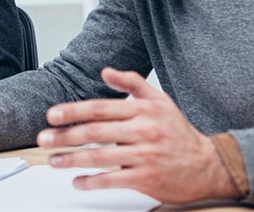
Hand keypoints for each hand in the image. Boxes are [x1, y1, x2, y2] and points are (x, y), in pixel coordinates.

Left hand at [36, 67, 238, 203]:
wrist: (210, 165)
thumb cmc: (179, 131)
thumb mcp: (160, 100)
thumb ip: (132, 82)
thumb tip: (105, 71)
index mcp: (142, 110)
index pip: (99, 108)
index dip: (73, 111)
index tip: (52, 115)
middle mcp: (142, 131)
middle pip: (95, 132)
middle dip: (64, 136)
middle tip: (43, 139)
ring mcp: (144, 156)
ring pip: (100, 157)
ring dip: (71, 159)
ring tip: (53, 161)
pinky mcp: (147, 179)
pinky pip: (113, 180)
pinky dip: (92, 182)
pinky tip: (77, 181)